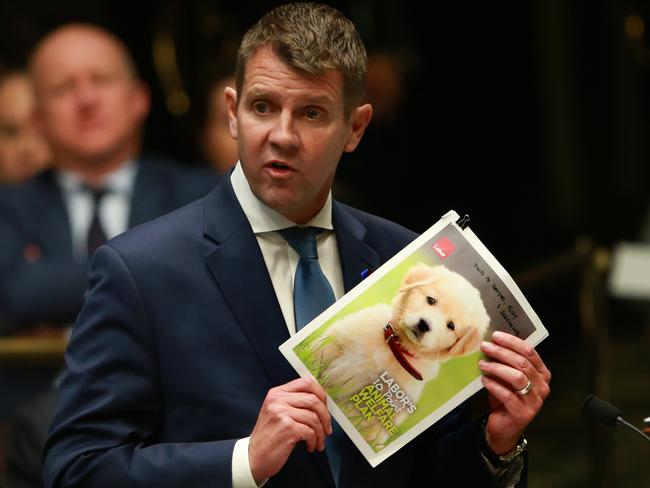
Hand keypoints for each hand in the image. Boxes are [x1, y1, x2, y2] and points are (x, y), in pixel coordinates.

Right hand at [248, 377, 331, 483]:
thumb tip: (321, 402)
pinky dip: (314, 441)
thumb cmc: (269, 436)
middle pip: (313, 399)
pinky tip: (310, 446)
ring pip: (314, 417)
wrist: (254, 457)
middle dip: (325, 416)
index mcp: (277, 393)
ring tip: (318, 441)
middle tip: (326, 429)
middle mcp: (278, 400)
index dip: (321, 394)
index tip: (325, 408)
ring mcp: (281, 413)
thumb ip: (294, 402)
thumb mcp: (277, 412)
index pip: (306, 382)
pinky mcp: (286, 428)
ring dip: (321, 433)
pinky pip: (310, 431)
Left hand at [479, 331, 550, 453]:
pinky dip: (494, 385)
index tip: (495, 335)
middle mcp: (543, 386)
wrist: (504, 426)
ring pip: (517, 377)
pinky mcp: (524, 414)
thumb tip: (490, 341)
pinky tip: (484, 380)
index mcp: (542, 373)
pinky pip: (508, 395)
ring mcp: (535, 401)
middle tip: (485, 346)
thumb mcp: (506, 376)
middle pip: (523, 363)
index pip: (529, 352)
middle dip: (502, 352)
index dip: (512, 342)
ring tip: (482, 364)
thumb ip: (504, 362)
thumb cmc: (505, 397)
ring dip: (497, 368)